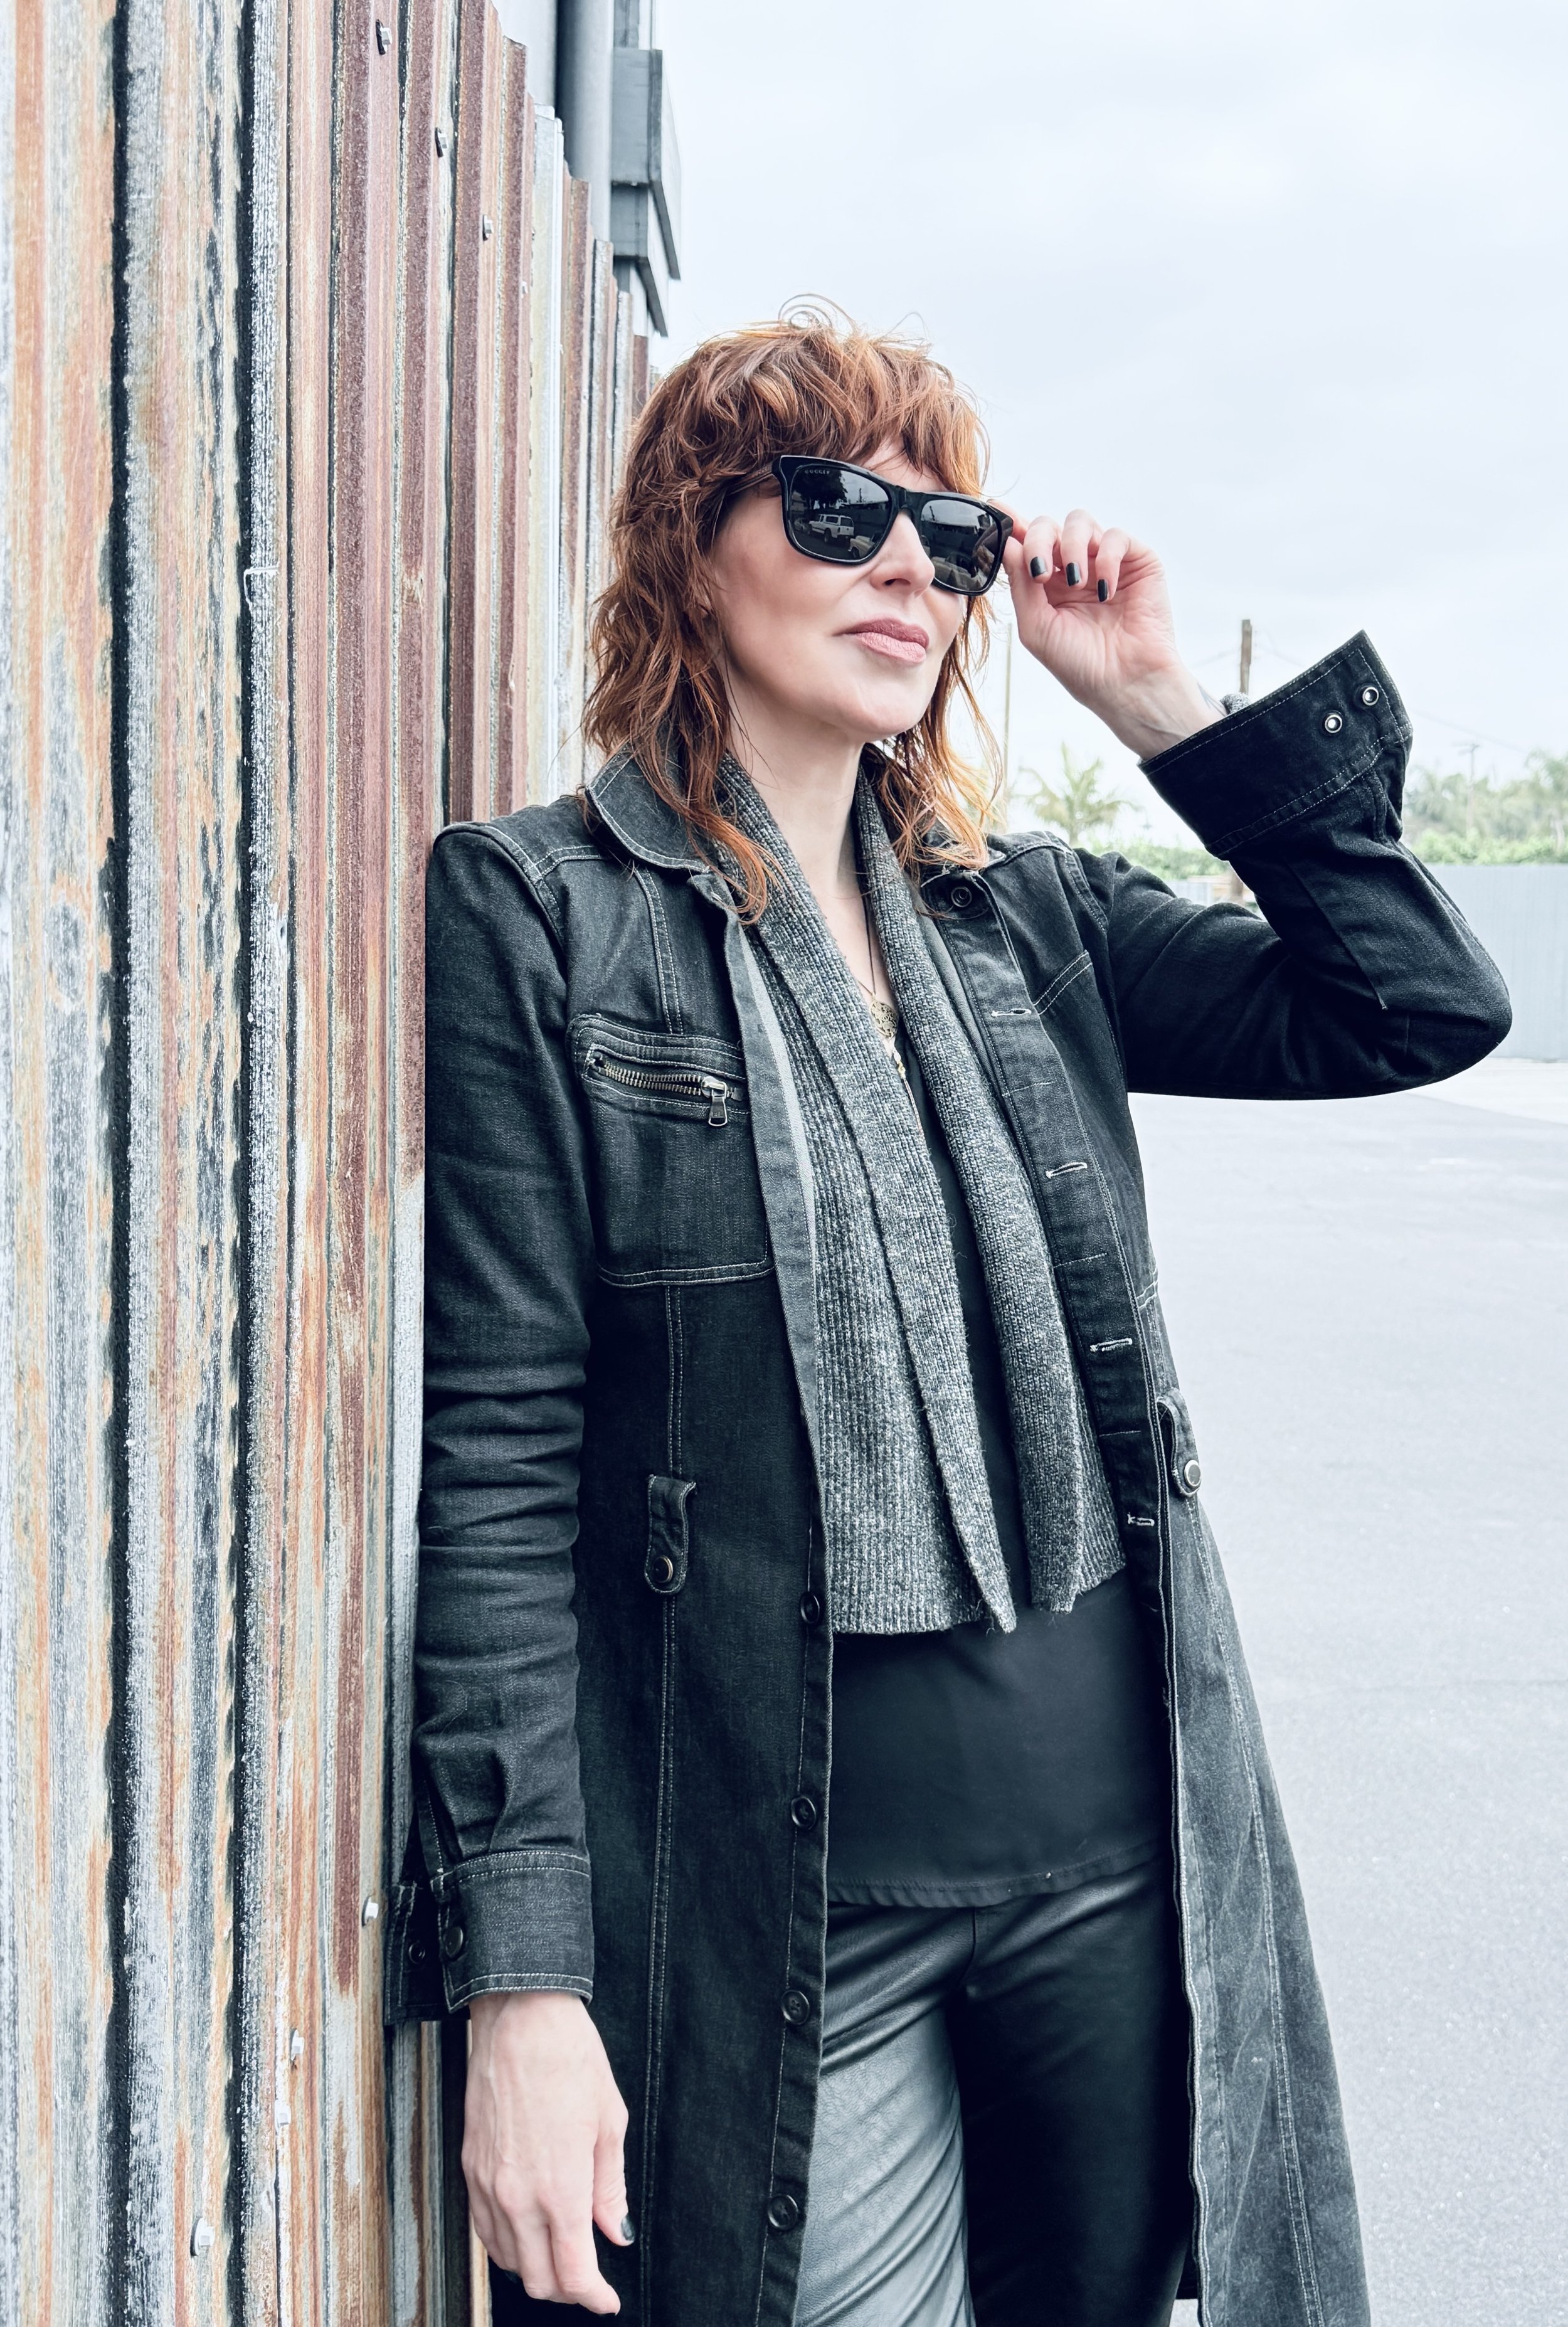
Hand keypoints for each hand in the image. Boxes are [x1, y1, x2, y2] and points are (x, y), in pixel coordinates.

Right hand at [464, 1990, 632, 2311]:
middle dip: (567, 2290)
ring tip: (561, 2255)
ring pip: (507, 2260)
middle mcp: (517, 2196)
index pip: (573, 2273)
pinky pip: (484, 2229)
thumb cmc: (569, 2057)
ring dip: (536, 2269)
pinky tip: (527, 2231)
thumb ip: (610, 2186)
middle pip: (537, 2279)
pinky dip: (508, 2244)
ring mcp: (487, 2184)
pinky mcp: (469, 2168)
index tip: (608, 2300)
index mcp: (560, 2189)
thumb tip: (616, 2230)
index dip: (595, 2297)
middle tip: (590, 2280)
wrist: (519, 2016)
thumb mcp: (609, 2121)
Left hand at [998, 507, 1221, 761]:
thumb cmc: (1080, 664)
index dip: (1011, 525)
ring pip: (1080, 522)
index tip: (997, 511)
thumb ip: (1019, 583)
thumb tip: (1007, 541)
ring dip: (1072, 547)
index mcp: (1046, 584)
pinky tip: (1104, 591)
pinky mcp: (1137, 561)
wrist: (1126, 683)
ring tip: (1076, 582)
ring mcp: (1105, 562)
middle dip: (1039, 541)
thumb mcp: (1036, 627)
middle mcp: (1074, 568)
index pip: (1026, 544)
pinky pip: (1116, 537)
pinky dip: (1107, 559)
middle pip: (1048, 525)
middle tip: (1041, 572)